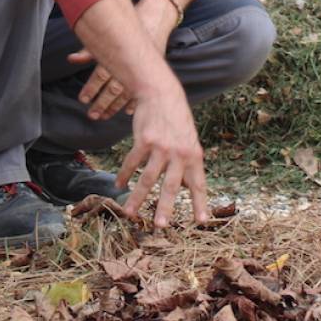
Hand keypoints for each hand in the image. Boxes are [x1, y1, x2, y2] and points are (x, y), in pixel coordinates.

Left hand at [67, 0, 172, 119]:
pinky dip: (134, 102)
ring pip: (126, 94)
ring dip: (114, 107)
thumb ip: (88, 51)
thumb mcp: (107, 35)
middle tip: (92, 115)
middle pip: (113, 89)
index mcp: (116, 53)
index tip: (83, 99)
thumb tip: (71, 59)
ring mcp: (141, 69)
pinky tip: (126, 111)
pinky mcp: (151, 72)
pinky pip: (142, 91)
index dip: (91, 89)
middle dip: (101, 104)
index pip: (100, 75)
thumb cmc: (128, 26)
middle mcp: (128, 64)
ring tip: (104, 116)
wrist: (154, 18)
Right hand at [116, 78, 207, 227]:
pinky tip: (119, 185)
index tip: (202, 222)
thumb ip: (188, 162)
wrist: (162, 93)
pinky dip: (124, 175)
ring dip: (137, 198)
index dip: (200, 203)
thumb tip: (185, 187)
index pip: (198, 184)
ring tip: (130, 214)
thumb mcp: (190, 139)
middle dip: (165, 208)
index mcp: (194, 155)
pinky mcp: (144, 140)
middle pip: (170, 187)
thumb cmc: (177, 119)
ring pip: (147, 179)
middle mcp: (178, 153)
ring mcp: (160, 147)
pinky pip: (132, 162)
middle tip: (160, 227)